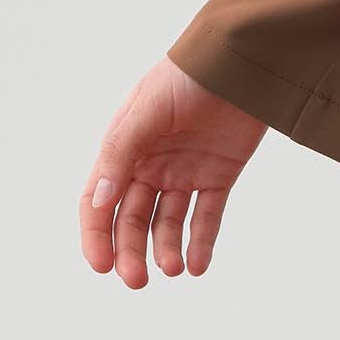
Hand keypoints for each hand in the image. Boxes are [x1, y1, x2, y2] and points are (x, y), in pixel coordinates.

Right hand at [80, 57, 268, 286]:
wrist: (244, 59)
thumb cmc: (188, 75)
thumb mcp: (148, 109)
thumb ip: (123, 151)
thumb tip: (99, 200)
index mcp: (124, 147)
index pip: (100, 201)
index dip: (96, 234)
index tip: (101, 266)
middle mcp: (150, 163)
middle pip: (132, 218)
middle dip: (131, 251)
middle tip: (137, 281)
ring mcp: (185, 170)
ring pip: (168, 222)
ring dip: (166, 249)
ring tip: (173, 269)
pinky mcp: (219, 174)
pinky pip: (207, 215)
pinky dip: (201, 242)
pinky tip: (197, 265)